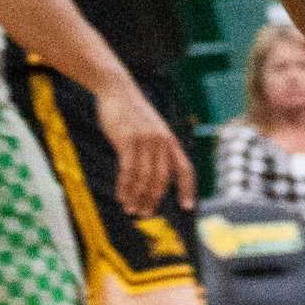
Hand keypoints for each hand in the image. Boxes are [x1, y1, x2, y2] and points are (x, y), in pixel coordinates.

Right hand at [96, 77, 187, 214]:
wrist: (117, 90)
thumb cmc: (132, 113)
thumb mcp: (151, 129)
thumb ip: (154, 150)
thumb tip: (152, 178)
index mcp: (170, 140)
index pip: (185, 169)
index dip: (187, 189)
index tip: (187, 207)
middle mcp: (161, 141)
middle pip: (162, 179)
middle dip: (154, 200)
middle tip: (146, 214)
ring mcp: (145, 140)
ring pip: (144, 178)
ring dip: (137, 197)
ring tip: (131, 209)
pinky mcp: (128, 140)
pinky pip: (128, 171)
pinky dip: (125, 187)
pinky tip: (121, 196)